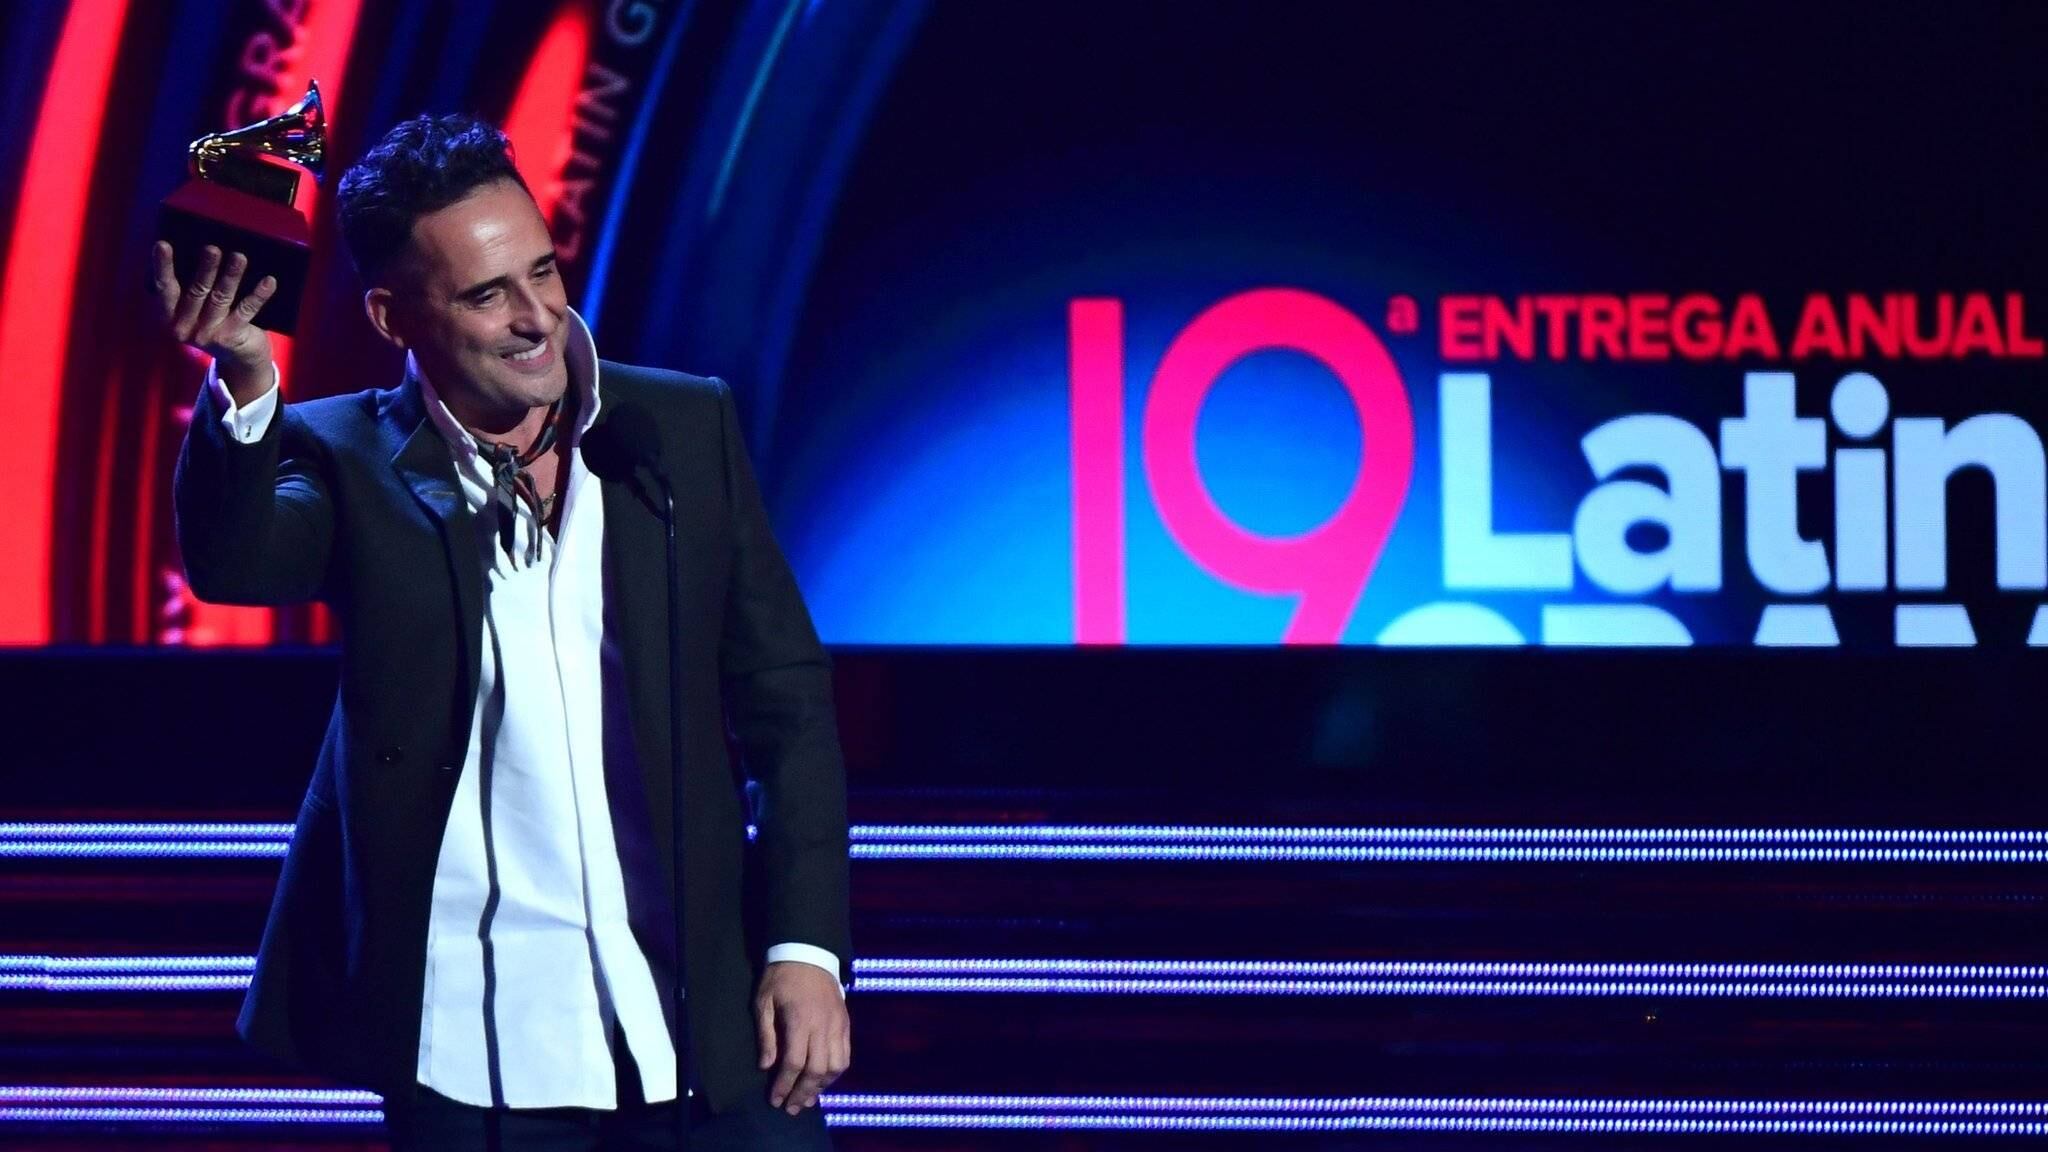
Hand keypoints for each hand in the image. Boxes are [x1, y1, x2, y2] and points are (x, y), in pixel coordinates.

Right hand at [150, 241, 276, 403]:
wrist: (238, 359)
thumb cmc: (213, 322)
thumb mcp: (196, 310)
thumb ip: (192, 288)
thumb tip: (203, 250)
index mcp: (169, 316)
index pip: (164, 287)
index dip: (162, 266)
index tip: (163, 244)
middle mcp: (184, 327)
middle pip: (196, 291)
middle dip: (206, 268)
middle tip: (212, 248)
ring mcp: (208, 334)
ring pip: (221, 298)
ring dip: (231, 276)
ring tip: (240, 257)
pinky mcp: (232, 337)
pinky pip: (246, 311)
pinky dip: (258, 295)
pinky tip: (269, 281)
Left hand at [754, 961, 850, 1114]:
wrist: (808, 953)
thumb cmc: (781, 977)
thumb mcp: (764, 1002)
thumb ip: (766, 1036)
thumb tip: (766, 1066)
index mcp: (800, 1020)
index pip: (794, 1063)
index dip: (784, 1085)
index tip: (775, 1100)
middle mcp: (823, 1026)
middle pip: (817, 1070)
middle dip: (803, 1093)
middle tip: (791, 1108)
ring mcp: (838, 1025)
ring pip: (837, 1066)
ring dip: (822, 1086)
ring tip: (807, 1097)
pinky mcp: (845, 1024)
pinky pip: (846, 1055)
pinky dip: (835, 1072)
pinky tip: (823, 1080)